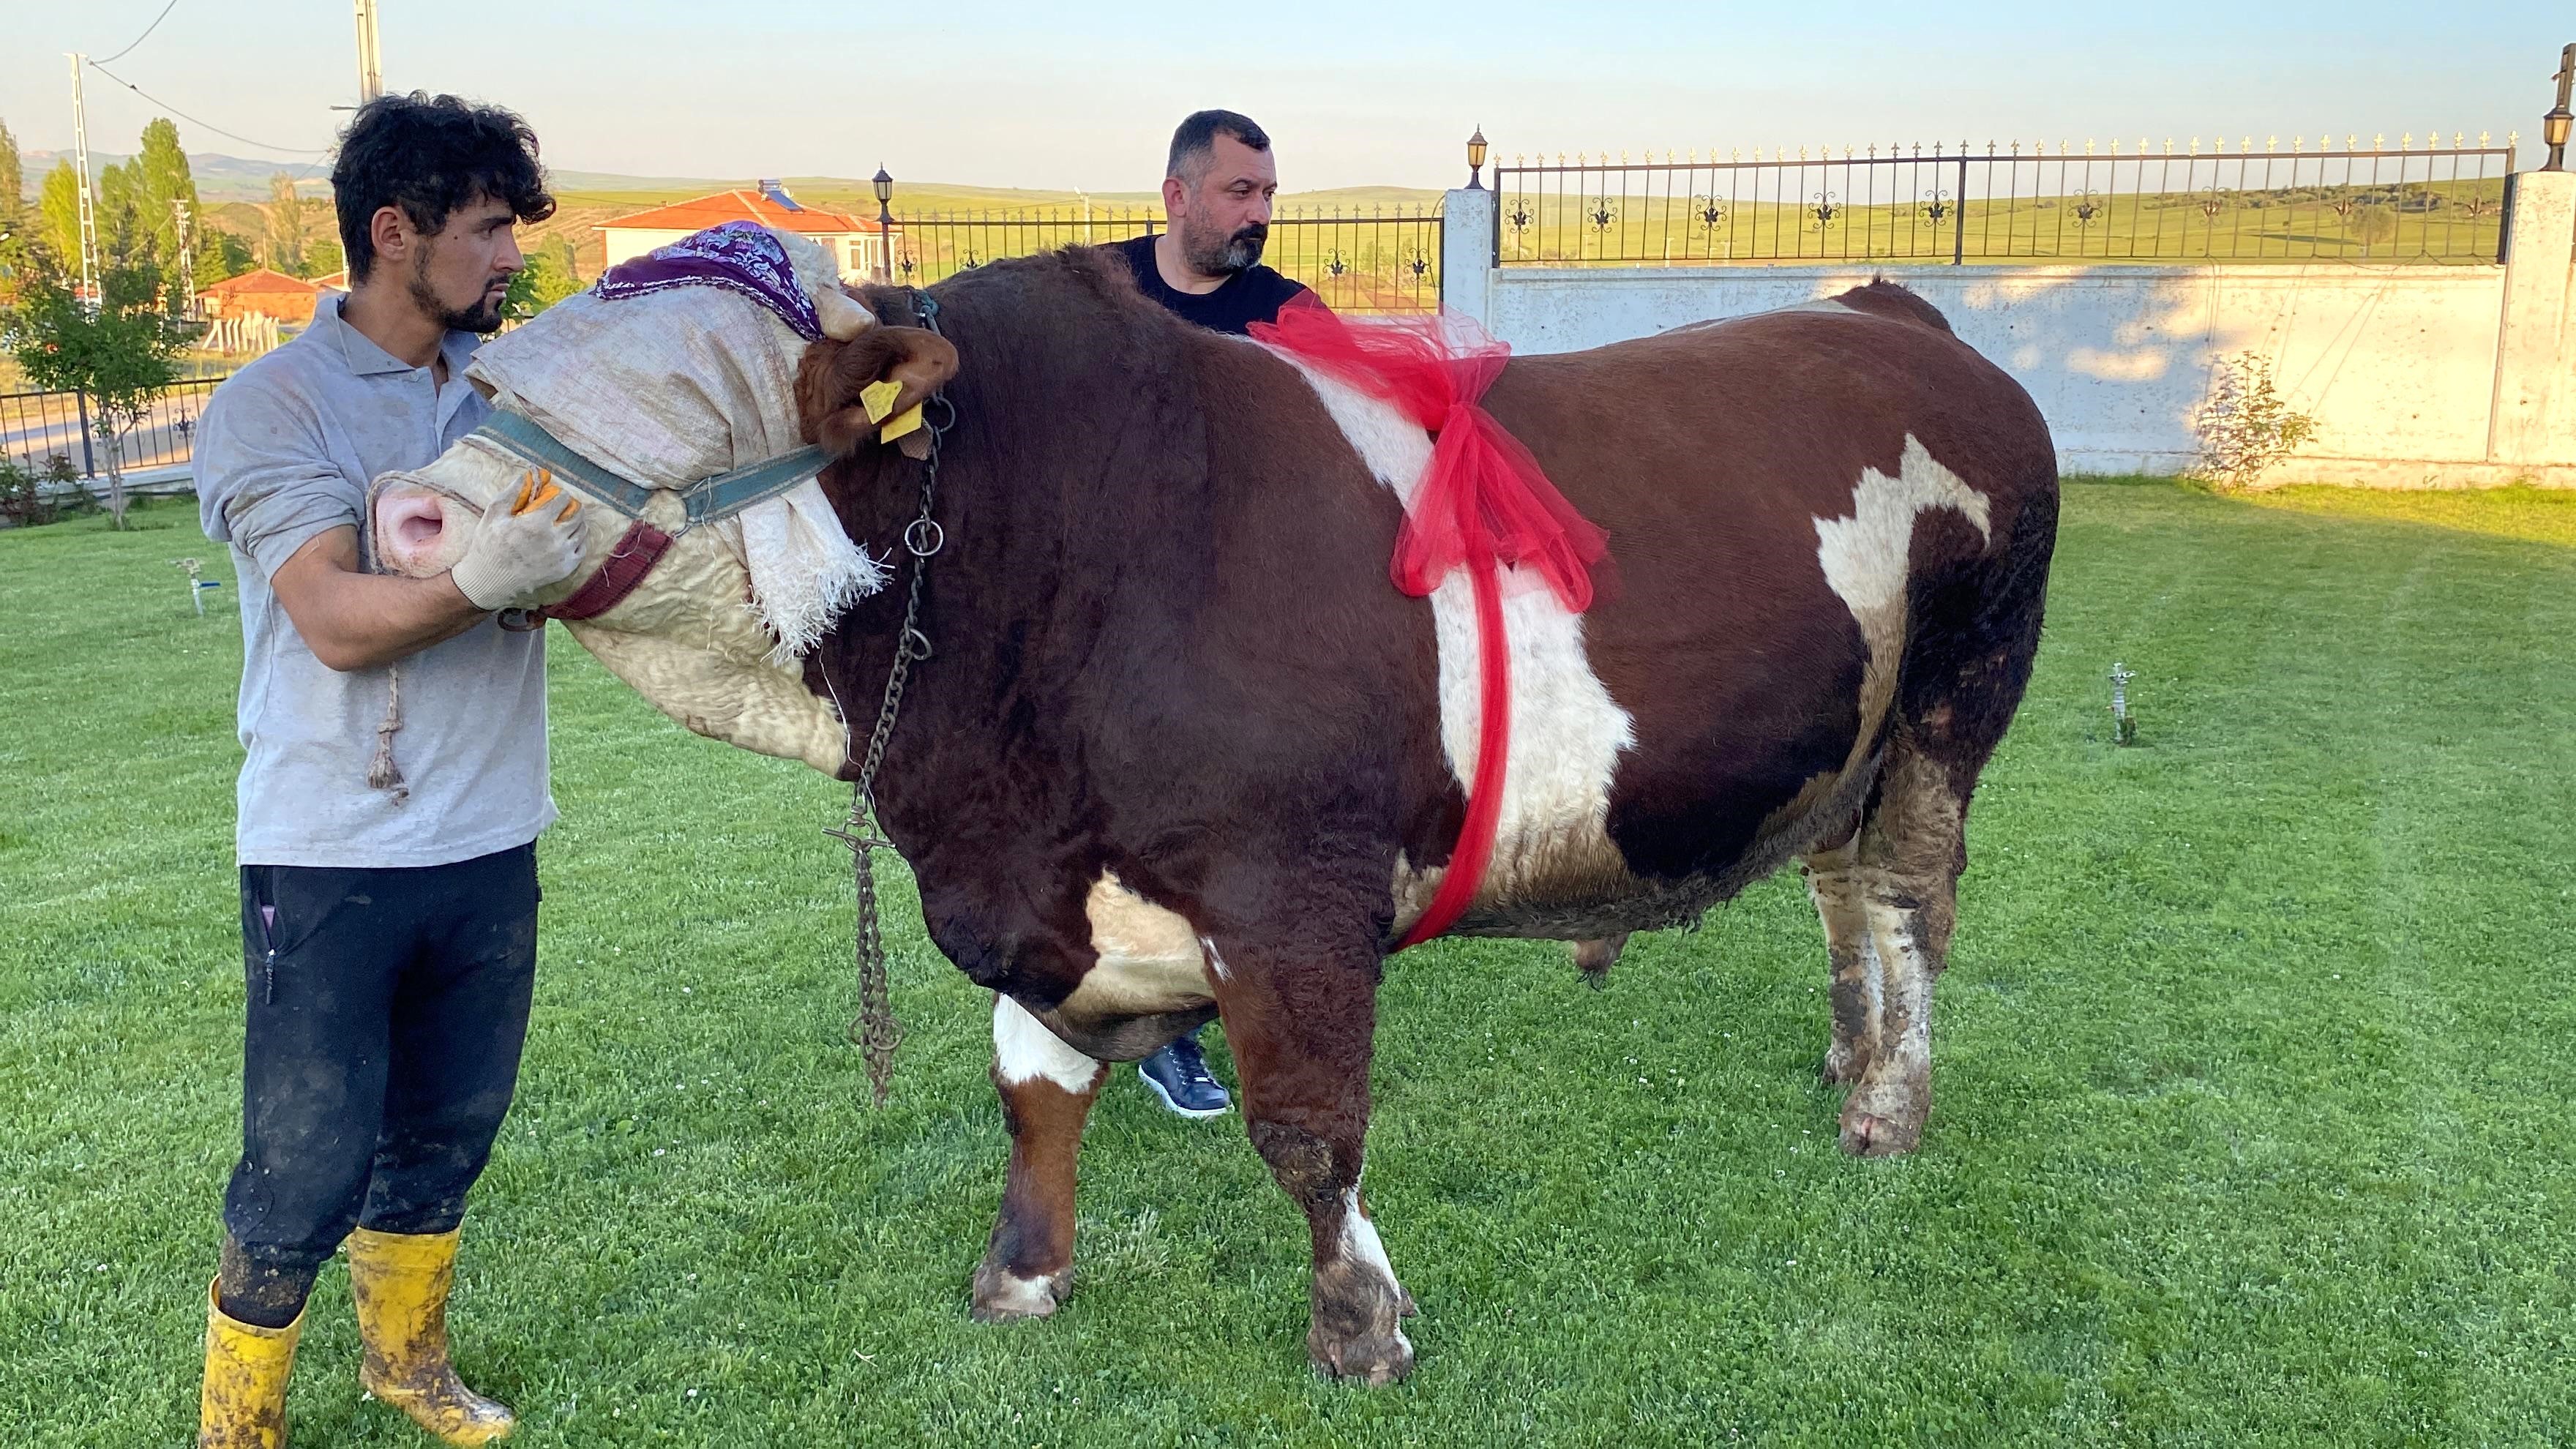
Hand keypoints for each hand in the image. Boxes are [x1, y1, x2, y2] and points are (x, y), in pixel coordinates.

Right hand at [447, 470, 587, 610]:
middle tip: (561, 507)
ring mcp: (563, 555)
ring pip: (582, 529)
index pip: (563, 498)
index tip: (552, 496)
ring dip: (576, 521)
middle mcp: (555, 539)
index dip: (558, 494)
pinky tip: (566, 537)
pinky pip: (582, 547)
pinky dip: (578, 539)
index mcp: (537, 522)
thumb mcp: (495, 513)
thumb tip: (531, 474)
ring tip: (563, 521)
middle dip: (570, 506)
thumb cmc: (489, 545)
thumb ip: (513, 492)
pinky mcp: (566, 568)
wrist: (490, 581)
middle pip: (577, 512)